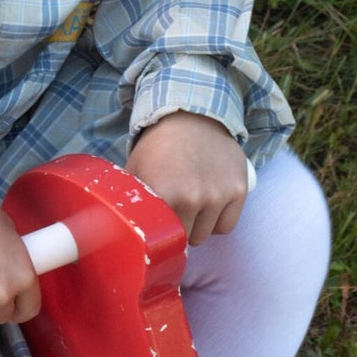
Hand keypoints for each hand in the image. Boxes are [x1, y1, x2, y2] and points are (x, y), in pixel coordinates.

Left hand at [126, 112, 250, 245]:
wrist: (191, 116)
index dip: (158, 234)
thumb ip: (127, 200)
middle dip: (179, 229)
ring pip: (206, 235)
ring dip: (198, 226)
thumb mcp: (134, 169)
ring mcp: (218, 194)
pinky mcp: (238, 189)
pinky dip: (218, 221)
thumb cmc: (159, 146)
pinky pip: (226, 226)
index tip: (157, 227)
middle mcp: (192, 197)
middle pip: (185, 239)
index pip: (162, 236)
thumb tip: (117, 228)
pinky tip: (209, 206)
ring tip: (192, 205)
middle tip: (175, 208)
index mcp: (163, 193)